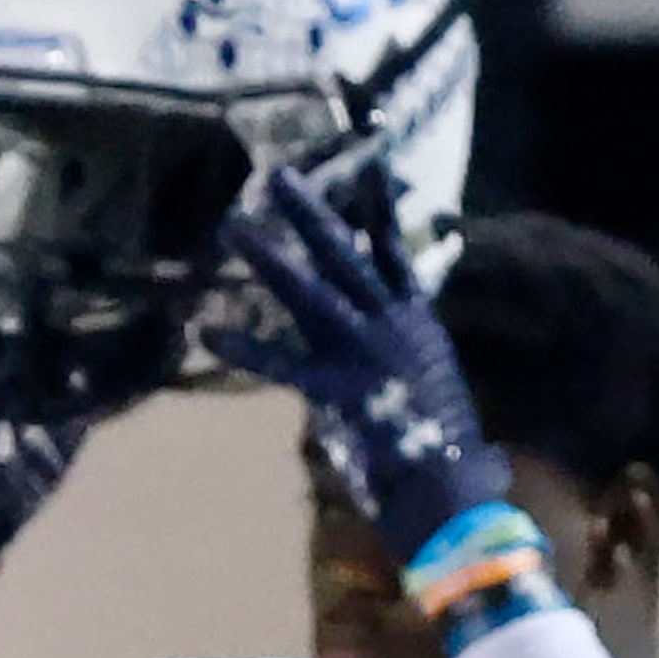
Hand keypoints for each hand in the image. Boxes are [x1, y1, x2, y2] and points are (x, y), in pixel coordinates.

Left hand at [203, 165, 510, 561]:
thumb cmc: (450, 456)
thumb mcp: (440, 398)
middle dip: (311, 214)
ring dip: (271, 259)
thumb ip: (424, 378)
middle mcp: (391, 325)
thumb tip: (423, 368)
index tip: (367, 170)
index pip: (394, 255)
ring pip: (310, 292)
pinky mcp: (337, 388)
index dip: (378, 213)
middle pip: (346, 255)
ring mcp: (363, 351)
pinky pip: (281, 363)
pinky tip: (207, 331)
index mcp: (418, 324)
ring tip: (234, 229)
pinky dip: (245, 348)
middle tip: (278, 176)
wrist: (449, 487)